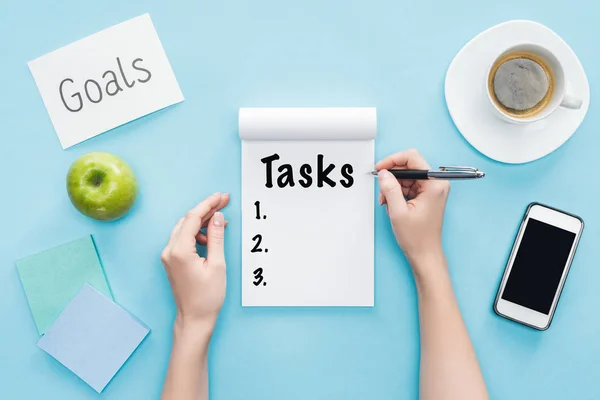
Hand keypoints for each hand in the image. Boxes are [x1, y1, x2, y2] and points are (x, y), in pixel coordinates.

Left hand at [161, 193, 229, 332]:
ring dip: (202, 222)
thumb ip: (216, 237)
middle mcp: (169, 250)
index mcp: (179, 250)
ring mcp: (168, 255)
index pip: (193, 218)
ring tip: (220, 223)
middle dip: (206, 210)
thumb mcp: (217, 264)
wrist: (194, 319)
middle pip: (187, 220)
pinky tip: (210, 238)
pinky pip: (183, 238)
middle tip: (224, 203)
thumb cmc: (207, 297)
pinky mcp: (172, 260)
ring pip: (184, 228)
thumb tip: (217, 217)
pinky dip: (197, 233)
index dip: (208, 204)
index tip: (222, 197)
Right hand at [376, 150, 449, 279]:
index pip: (412, 158)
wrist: (425, 254)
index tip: (380, 168)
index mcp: (434, 185)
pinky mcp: (427, 195)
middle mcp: (436, 184)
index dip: (393, 160)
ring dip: (393, 187)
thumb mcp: (398, 211)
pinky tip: (393, 205)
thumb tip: (384, 173)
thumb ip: (390, 189)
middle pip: (409, 166)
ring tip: (387, 202)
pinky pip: (409, 186)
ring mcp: (433, 190)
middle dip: (392, 177)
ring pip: (407, 177)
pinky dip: (397, 193)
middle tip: (381, 189)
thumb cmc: (417, 237)